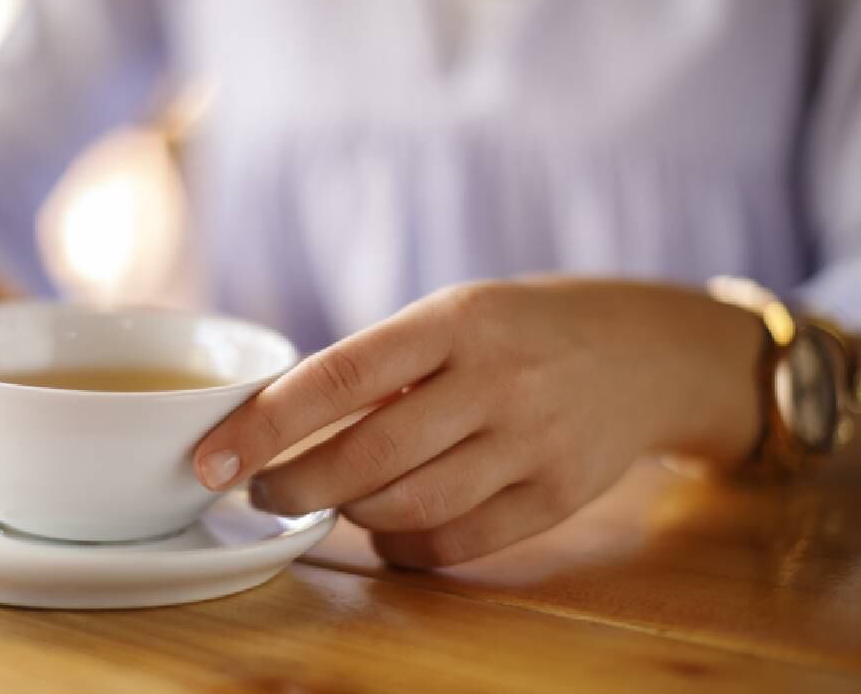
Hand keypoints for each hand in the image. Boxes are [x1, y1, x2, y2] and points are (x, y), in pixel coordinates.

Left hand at [192, 280, 763, 566]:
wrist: (648, 352)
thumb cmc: (523, 329)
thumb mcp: (456, 313)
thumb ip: (382, 364)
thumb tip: (280, 423)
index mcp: (456, 320)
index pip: (340, 377)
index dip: (265, 425)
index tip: (212, 458)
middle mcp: (496, 381)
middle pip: (367, 456)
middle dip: (294, 485)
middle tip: (258, 492)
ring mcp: (534, 443)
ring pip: (409, 506)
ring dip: (349, 513)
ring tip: (328, 499)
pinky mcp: (558, 497)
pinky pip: (458, 543)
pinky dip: (404, 546)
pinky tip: (385, 528)